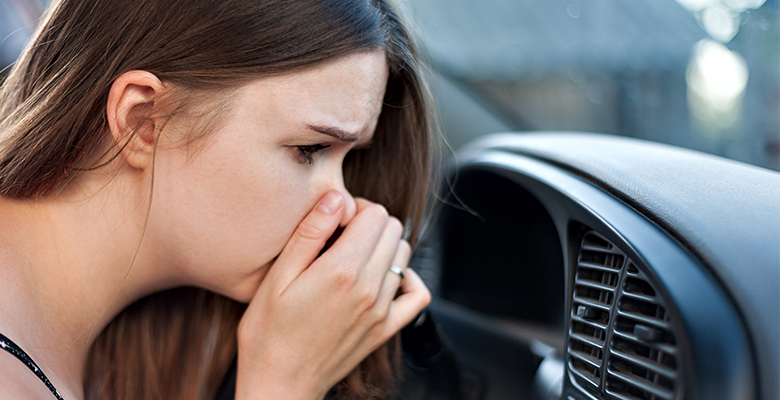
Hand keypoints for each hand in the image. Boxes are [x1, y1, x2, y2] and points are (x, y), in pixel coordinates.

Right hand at [236, 191, 430, 399]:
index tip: (337, 219)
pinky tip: (384, 276)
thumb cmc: (268, 332)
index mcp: (342, 270)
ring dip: (384, 246)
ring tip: (354, 255)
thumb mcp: (277, 277)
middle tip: (344, 234)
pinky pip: (417, 295)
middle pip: (394, 229)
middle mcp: (369, 288)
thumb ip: (310, 233)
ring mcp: (382, 310)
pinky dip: (406, 278)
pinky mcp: (386, 328)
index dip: (357, 208)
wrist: (279, 384)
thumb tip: (336, 198)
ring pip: (404, 255)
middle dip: (371, 223)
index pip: (375, 214)